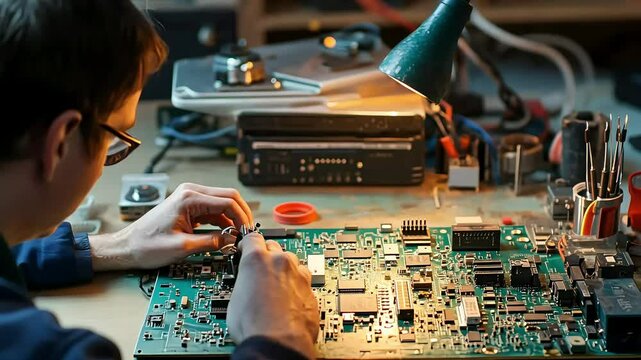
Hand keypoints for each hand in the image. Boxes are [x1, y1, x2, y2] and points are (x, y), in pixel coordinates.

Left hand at [89, 183, 252, 270]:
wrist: (126, 247)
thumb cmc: (146, 245)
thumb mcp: (182, 248)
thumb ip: (211, 242)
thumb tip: (232, 240)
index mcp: (189, 198)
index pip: (228, 201)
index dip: (242, 218)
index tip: (248, 233)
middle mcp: (191, 192)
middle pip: (229, 196)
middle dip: (242, 214)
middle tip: (248, 233)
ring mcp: (190, 198)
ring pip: (224, 203)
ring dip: (233, 218)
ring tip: (238, 236)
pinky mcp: (190, 206)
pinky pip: (214, 210)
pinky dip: (223, 221)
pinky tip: (226, 234)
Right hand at [227, 233, 318, 358]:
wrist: (278, 343)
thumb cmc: (254, 325)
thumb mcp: (235, 299)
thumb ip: (244, 282)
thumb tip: (246, 285)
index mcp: (257, 260)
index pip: (252, 238)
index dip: (248, 243)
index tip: (247, 247)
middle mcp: (280, 262)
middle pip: (274, 247)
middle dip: (267, 255)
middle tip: (261, 269)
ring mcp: (298, 275)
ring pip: (292, 262)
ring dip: (284, 269)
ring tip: (277, 286)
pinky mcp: (311, 289)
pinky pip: (303, 280)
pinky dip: (297, 285)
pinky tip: (290, 297)